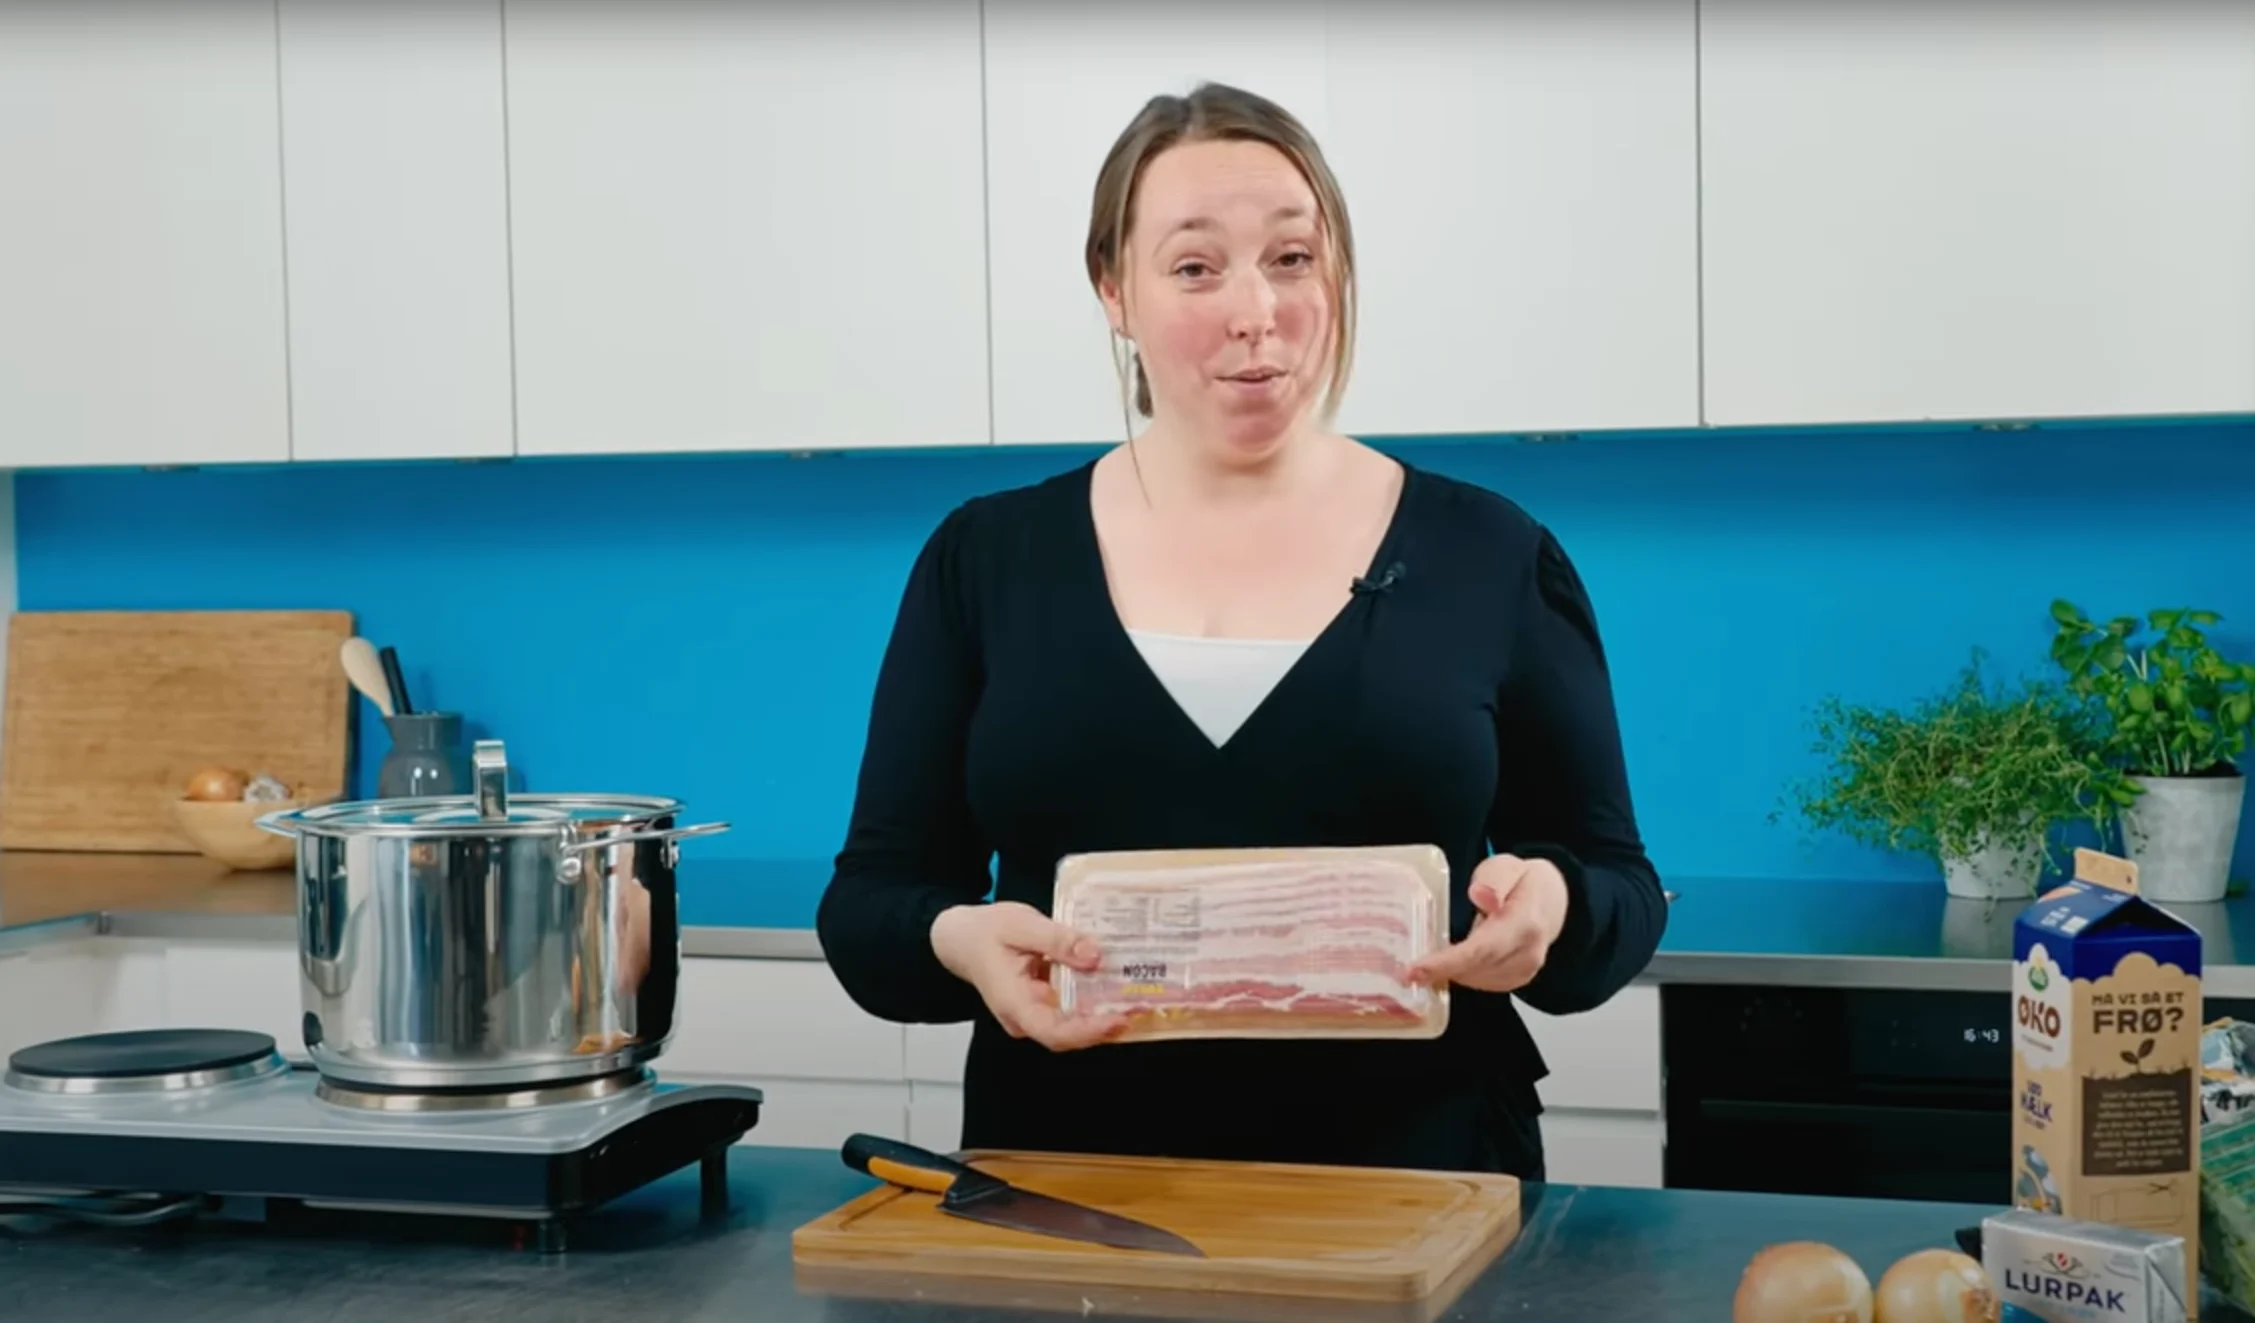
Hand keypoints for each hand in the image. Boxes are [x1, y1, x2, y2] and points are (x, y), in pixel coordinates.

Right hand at [929, 901, 1129, 1050]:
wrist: (961, 939)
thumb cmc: (985, 932)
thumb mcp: (1021, 924)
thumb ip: (1058, 940)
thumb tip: (1095, 956)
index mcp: (1014, 1002)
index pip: (1053, 1031)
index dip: (1088, 1031)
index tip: (1118, 1019)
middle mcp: (1024, 1018)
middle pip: (1069, 1035)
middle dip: (1106, 1025)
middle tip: (1142, 1007)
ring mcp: (1033, 1015)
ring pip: (1072, 1026)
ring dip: (1105, 1016)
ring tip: (1139, 1000)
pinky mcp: (1042, 1006)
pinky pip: (1070, 1012)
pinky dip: (1094, 1004)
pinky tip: (1117, 990)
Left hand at [1406, 855, 1571, 993]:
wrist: (1551, 902)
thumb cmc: (1522, 881)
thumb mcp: (1507, 867)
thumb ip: (1494, 879)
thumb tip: (1482, 896)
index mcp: (1525, 923)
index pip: (1482, 949)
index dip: (1447, 962)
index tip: (1416, 970)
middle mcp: (1529, 952)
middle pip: (1477, 969)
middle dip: (1439, 972)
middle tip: (1404, 974)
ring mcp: (1526, 970)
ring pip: (1477, 980)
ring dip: (1449, 975)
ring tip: (1421, 967)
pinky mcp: (1518, 979)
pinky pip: (1483, 983)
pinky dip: (1461, 977)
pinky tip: (1445, 966)